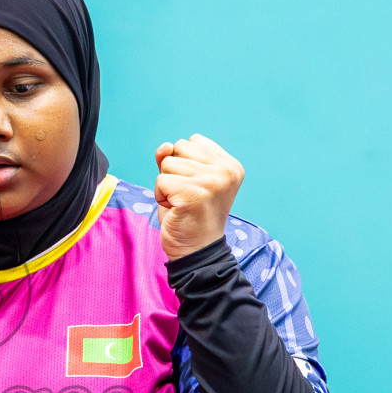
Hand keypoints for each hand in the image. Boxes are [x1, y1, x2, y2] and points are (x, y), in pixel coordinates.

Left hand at [154, 134, 244, 260]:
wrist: (197, 251)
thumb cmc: (189, 215)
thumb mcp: (183, 179)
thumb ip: (175, 157)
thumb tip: (165, 146)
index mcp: (230, 165)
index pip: (193, 141)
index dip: (184, 164)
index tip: (194, 187)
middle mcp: (226, 171)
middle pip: (179, 148)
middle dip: (174, 172)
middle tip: (186, 196)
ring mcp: (212, 181)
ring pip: (168, 163)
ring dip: (167, 185)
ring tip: (181, 203)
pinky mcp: (194, 193)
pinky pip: (160, 180)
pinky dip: (161, 197)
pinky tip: (175, 209)